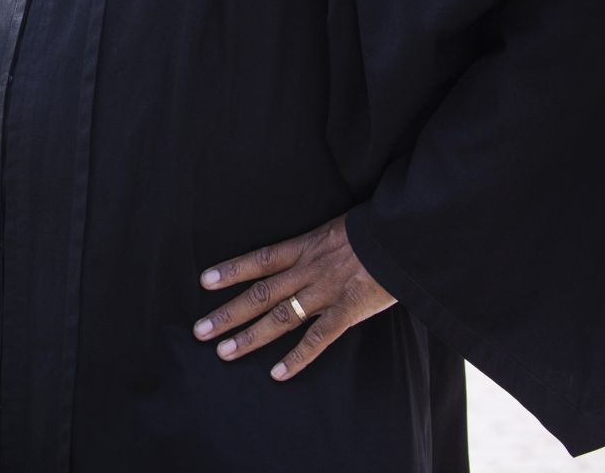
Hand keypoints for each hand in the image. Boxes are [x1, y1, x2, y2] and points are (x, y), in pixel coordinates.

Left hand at [192, 214, 394, 380]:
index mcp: (305, 246)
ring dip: (250, 337)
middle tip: (199, 330)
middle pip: (260, 293)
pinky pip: (318, 339)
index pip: (259, 259)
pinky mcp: (347, 312)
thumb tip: (304, 254)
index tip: (204, 281)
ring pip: (280, 317)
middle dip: (228, 313)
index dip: (231, 270)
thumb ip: (318, 246)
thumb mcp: (337, 229)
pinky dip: (297, 358)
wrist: (404, 236)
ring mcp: (326, 292)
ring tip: (223, 353)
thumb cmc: (375, 231)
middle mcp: (308, 270)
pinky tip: (277, 374)